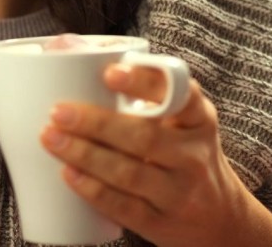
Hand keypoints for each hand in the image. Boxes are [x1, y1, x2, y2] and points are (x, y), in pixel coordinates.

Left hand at [39, 64, 250, 246]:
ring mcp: (179, 192)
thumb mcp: (179, 119)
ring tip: (50, 138)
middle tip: (57, 111)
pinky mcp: (162, 223)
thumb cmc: (180, 151)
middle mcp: (193, 154)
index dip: (145, 82)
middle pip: (145, 137)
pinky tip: (68, 174)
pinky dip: (93, 190)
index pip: (180, 95)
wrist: (220, 218)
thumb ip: (141, 89)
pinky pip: (125, 207)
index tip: (110, 73)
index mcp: (198, 118)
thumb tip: (65, 48)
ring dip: (85, 155)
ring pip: (130, 172)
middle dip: (96, 123)